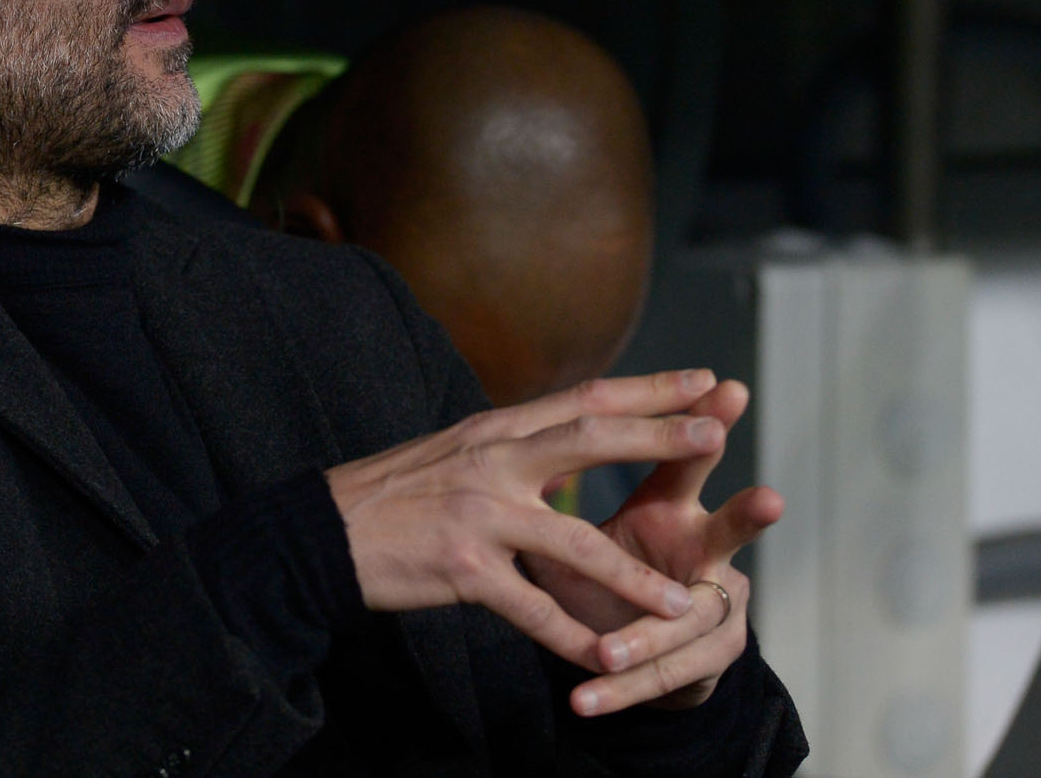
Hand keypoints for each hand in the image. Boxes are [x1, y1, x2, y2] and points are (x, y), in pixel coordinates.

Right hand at [326, 370, 726, 670]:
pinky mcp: (464, 570)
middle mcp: (493, 461)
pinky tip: (609, 659)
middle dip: (659, 436)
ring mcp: (479, 515)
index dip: (647, 389)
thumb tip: (561, 436)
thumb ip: (511, 447)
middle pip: (590, 438)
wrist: (323, 532)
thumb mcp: (454, 450)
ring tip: (689, 600)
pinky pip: (533, 610)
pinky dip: (573, 638)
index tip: (701, 380)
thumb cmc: (393, 494)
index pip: (584, 398)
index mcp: (495, 429)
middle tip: (717, 433)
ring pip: (575, 542)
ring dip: (636, 576)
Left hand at [526, 377, 783, 716]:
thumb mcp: (576, 530)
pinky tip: (583, 701)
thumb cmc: (602, 569)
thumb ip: (554, 495)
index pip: (686, 460)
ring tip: (605, 651)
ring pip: (689, 620)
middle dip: (749, 515)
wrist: (630, 647)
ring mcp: (718, 604)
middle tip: (770, 499)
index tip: (725, 387)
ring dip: (645, 637)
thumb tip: (503, 442)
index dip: (704, 424)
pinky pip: (668, 677)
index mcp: (673, 506)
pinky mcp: (710, 658)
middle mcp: (707, 548)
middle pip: (731, 529)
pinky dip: (620, 690)